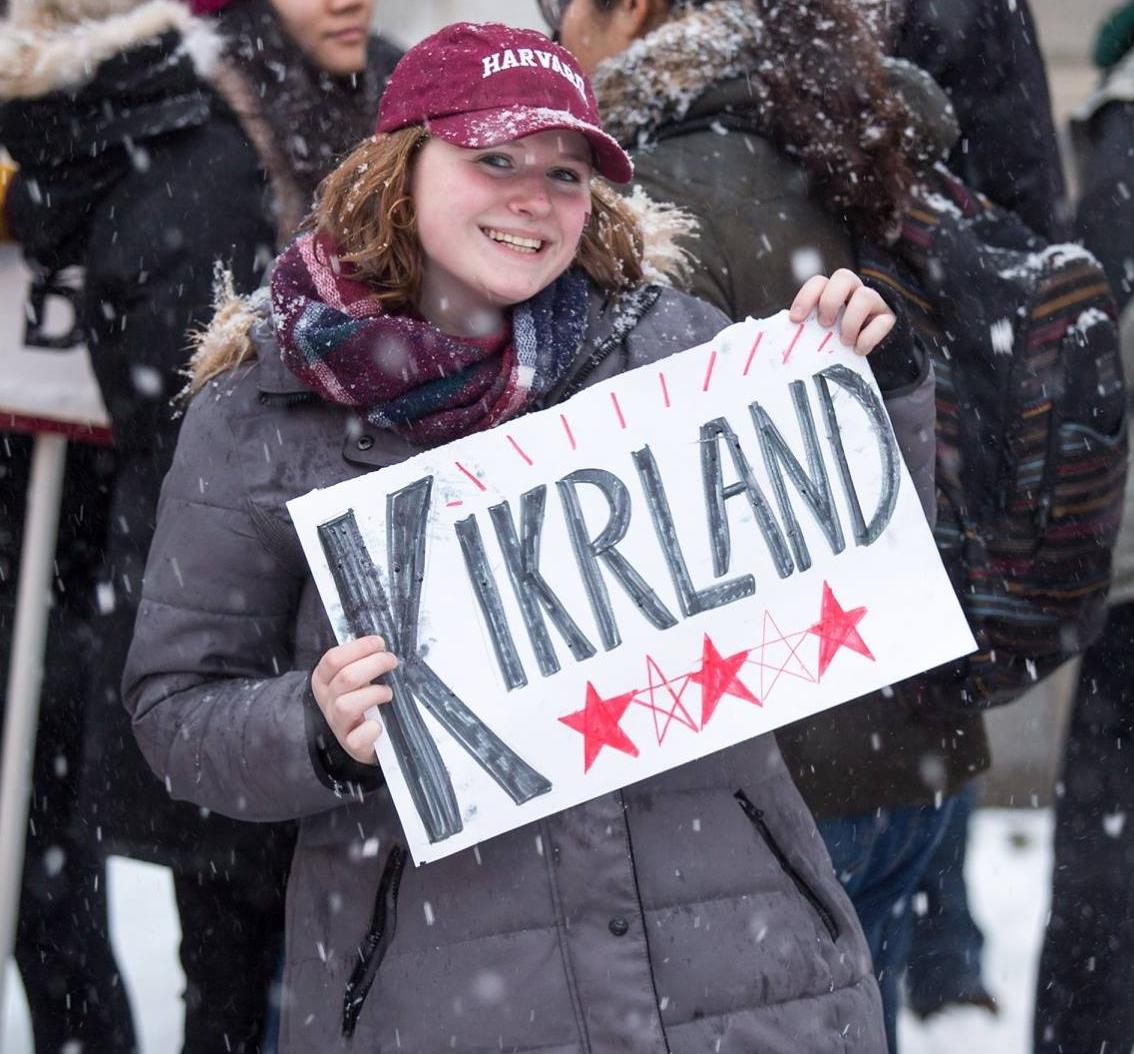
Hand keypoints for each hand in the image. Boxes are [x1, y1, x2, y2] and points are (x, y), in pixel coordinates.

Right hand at [311, 635, 397, 764]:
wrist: (361, 738)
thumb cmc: (360, 699)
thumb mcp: (354, 678)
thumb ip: (361, 661)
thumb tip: (379, 644)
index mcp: (323, 680)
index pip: (333, 659)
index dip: (358, 648)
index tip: (379, 643)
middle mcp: (326, 701)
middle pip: (345, 678)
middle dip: (374, 664)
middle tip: (391, 661)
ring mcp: (337, 724)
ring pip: (347, 705)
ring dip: (373, 694)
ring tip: (387, 693)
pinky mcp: (351, 745)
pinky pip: (357, 737)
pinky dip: (370, 729)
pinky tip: (379, 724)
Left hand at [789, 268, 895, 355]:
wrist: (868, 353)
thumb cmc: (837, 340)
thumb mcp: (820, 332)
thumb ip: (807, 328)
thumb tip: (783, 334)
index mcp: (832, 292)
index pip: (819, 282)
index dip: (806, 297)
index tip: (796, 319)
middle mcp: (853, 291)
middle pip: (844, 276)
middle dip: (830, 300)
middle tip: (825, 324)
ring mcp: (874, 303)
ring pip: (866, 295)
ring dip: (851, 321)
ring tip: (844, 341)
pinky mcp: (889, 319)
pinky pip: (882, 321)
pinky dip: (868, 338)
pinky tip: (859, 350)